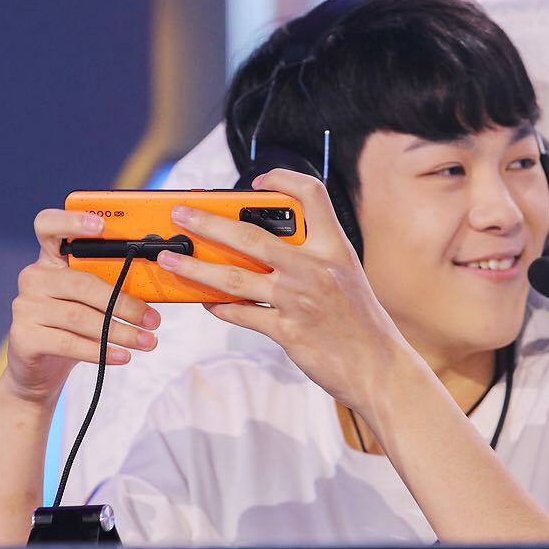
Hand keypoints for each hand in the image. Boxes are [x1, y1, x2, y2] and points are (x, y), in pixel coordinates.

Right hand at [4, 209, 161, 407]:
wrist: (41, 370)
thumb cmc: (73, 328)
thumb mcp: (91, 302)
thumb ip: (111, 286)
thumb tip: (154, 287)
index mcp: (50, 259)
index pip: (49, 226)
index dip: (72, 222)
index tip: (101, 226)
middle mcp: (34, 278)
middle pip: (80, 282)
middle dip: (123, 303)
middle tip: (153, 320)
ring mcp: (25, 306)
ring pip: (79, 317)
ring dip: (119, 331)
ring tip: (146, 341)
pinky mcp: (24, 336)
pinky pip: (68, 343)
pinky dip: (100, 351)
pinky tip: (121, 356)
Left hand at [155, 169, 413, 414]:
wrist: (379, 367)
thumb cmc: (360, 321)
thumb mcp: (345, 275)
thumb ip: (312, 256)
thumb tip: (261, 245)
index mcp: (334, 247)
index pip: (311, 194)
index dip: (282, 180)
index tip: (256, 183)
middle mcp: (315, 268)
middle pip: (250, 236)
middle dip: (208, 222)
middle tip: (180, 213)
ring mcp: (299, 300)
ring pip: (234, 277)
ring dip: (195, 267)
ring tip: (169, 259)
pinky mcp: (288, 331)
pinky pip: (243, 314)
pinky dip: (220, 307)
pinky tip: (205, 301)